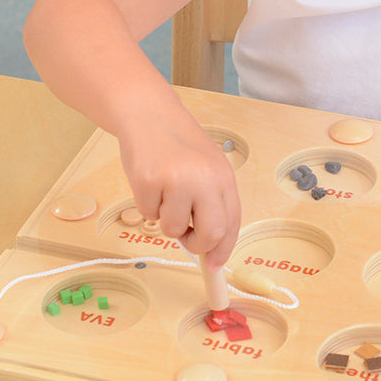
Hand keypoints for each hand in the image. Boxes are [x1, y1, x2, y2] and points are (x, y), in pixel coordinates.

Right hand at [117, 104, 240, 267]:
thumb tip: (211, 250)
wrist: (149, 114)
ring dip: (166, 220)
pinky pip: (149, 214)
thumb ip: (212, 202)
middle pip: (211, 234)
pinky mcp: (149, 181)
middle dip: (196, 244)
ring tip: (164, 192)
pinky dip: (148, 205)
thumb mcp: (206, 169)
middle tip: (184, 236)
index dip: (223, 249)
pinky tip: (150, 180)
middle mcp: (205, 179)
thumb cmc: (177, 145)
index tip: (214, 265)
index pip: (232, 222)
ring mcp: (177, 180)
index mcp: (224, 176)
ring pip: (173, 228)